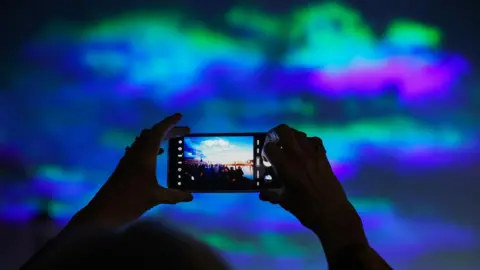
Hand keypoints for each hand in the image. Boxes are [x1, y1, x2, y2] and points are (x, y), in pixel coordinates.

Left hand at [76, 113, 192, 226]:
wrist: (104, 211)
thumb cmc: (131, 200)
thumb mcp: (156, 197)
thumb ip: (174, 195)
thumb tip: (190, 196)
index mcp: (144, 155)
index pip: (158, 132)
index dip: (170, 123)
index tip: (180, 116)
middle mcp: (136, 153)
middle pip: (152, 134)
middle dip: (169, 130)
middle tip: (184, 132)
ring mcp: (128, 160)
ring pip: (144, 141)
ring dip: (158, 138)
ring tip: (171, 142)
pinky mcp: (124, 167)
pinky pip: (139, 150)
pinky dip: (150, 148)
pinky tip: (155, 156)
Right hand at [259, 125, 366, 252]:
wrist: (332, 213)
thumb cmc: (305, 209)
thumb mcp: (285, 202)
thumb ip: (272, 195)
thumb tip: (262, 194)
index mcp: (285, 166)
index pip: (270, 147)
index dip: (265, 150)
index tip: (266, 158)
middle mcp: (298, 156)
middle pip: (284, 131)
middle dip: (275, 133)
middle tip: (274, 141)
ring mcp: (312, 155)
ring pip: (300, 134)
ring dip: (291, 137)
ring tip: (289, 146)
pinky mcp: (323, 157)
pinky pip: (315, 141)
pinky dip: (308, 142)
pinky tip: (306, 151)